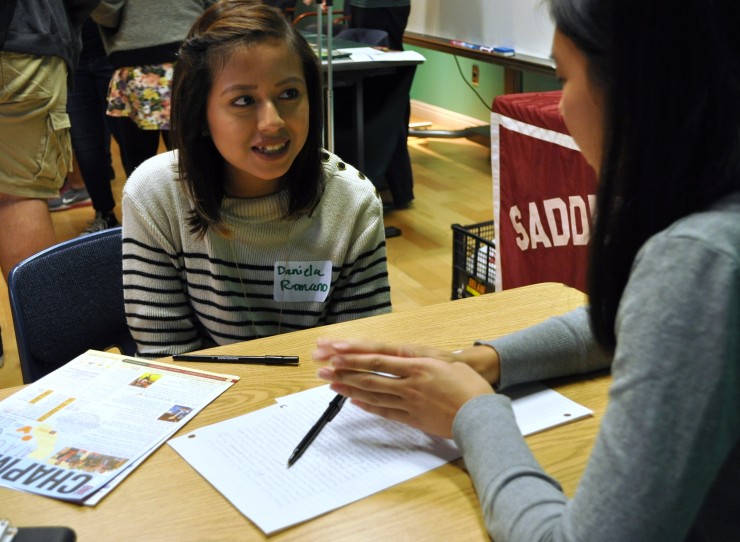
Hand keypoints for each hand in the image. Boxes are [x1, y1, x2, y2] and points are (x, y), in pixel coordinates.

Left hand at [314, 345, 494, 437]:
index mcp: (417, 364)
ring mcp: (410, 402)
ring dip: (350, 389)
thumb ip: (421, 359)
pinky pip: (385, 412)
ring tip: (332, 384)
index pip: (378, 359)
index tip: (335, 354)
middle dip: (343, 372)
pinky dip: (368, 406)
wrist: (481, 414)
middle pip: (370, 376)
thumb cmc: (469, 384)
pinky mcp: (413, 419)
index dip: (354, 357)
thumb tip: (402, 357)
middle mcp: (410, 383)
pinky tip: (355, 403)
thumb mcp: (446, 362)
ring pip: (373, 394)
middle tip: (323, 369)